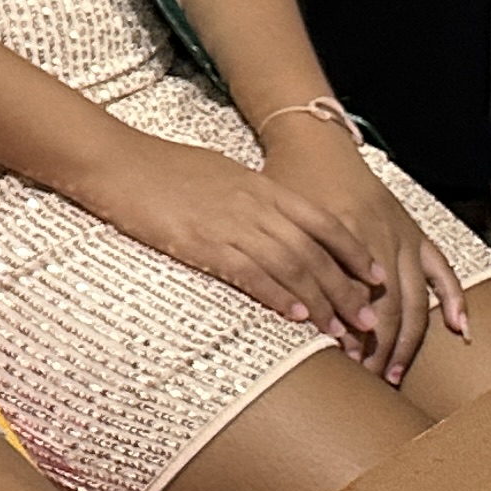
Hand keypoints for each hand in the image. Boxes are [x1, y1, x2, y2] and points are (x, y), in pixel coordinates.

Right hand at [76, 128, 386, 354]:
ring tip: (339, 330)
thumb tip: (271, 218)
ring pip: (291, 266)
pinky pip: (252, 273)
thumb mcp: (218, 172)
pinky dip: (279, 296)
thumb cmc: (160, 166)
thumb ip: (250, 195)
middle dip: (347, 288)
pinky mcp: (203, 243)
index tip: (376, 278)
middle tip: (367, 320)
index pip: (324, 221)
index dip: (355, 252)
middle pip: (315, 251)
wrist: (115, 161)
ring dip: (321, 301)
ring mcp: (230, 223)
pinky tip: (297, 317)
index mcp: (260, 185)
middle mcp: (254, 204)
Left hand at [252, 112, 465, 383]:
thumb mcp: (282, 219)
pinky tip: (459, 329)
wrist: (315, 146)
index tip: (343, 365)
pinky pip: (441, 269)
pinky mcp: (416, 232)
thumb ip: (292, 259)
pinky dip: (455, 299)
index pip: (354, 298)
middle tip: (367, 378)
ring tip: (393, 371)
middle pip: (387, 306)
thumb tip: (299, 312)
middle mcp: (379, 238)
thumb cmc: (289, 184)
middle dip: (378, 347)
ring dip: (408, 338)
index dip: (350, 335)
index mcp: (343, 235)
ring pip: (415, 297)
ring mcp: (403, 237)